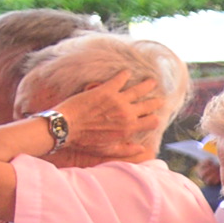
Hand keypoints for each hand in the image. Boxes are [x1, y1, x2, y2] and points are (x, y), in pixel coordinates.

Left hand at [48, 70, 164, 150]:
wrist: (65, 127)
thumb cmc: (83, 141)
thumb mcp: (106, 150)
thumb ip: (126, 150)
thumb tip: (142, 149)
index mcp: (128, 128)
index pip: (152, 122)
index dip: (155, 119)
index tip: (154, 117)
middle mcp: (127, 113)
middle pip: (149, 105)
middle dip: (156, 101)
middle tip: (159, 98)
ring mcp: (117, 100)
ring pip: (138, 90)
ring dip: (147, 85)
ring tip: (151, 81)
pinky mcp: (106, 90)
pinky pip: (119, 79)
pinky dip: (124, 75)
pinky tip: (126, 72)